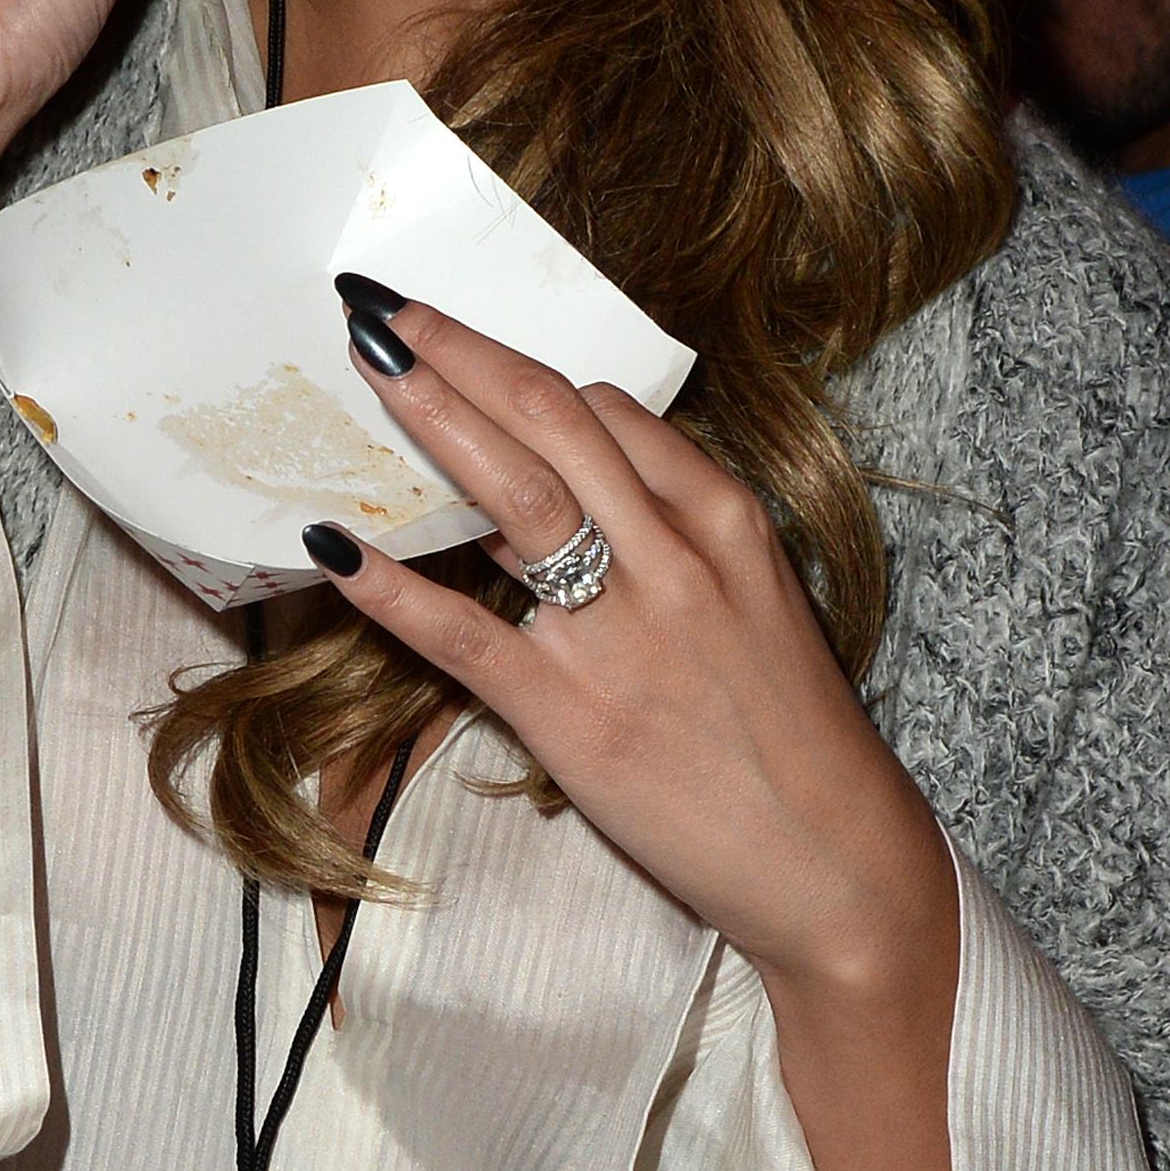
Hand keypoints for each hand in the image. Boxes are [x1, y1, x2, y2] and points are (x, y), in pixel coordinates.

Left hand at [312, 285, 961, 1170]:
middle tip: (384, 305)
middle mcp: (673, 557)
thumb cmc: (789, 731)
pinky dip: (392, 586)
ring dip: (432, 415)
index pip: (605, 409)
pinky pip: (464, 633)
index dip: (514, 364)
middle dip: (458, 350)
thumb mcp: (755, 597)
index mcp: (723, 519)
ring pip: (514, 493)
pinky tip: (333, 545)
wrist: (836, 865)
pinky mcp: (571, 716)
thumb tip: (578, 459)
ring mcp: (620, 634)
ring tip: (367, 359)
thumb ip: (675, 524)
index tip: (451, 336)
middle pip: (549, 417)